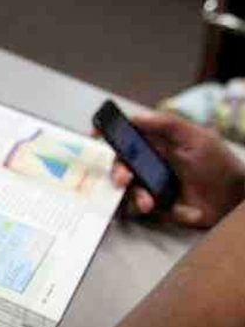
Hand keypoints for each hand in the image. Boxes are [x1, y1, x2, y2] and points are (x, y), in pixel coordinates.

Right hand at [109, 112, 244, 226]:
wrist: (233, 201)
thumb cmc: (219, 166)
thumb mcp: (197, 138)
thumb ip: (167, 125)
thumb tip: (136, 117)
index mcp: (157, 144)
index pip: (127, 137)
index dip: (109, 136)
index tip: (95, 137)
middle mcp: (149, 163)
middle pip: (119, 164)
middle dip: (117, 171)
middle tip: (123, 179)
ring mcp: (150, 185)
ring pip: (125, 189)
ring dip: (133, 196)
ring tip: (148, 203)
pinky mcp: (153, 207)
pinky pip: (135, 208)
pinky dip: (143, 209)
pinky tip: (159, 208)